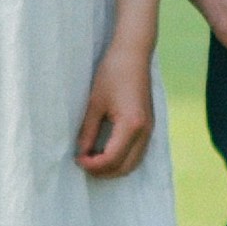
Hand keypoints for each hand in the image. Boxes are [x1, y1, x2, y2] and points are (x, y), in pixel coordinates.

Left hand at [74, 34, 159, 176]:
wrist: (133, 54)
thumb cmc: (112, 73)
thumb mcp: (95, 103)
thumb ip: (88, 132)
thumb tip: (81, 153)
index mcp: (131, 125)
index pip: (111, 159)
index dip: (92, 165)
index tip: (77, 159)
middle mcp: (145, 131)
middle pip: (125, 167)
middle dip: (103, 172)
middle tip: (83, 164)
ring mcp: (149, 129)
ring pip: (134, 163)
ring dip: (114, 167)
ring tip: (93, 160)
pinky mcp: (149, 125)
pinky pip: (138, 152)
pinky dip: (123, 159)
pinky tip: (106, 152)